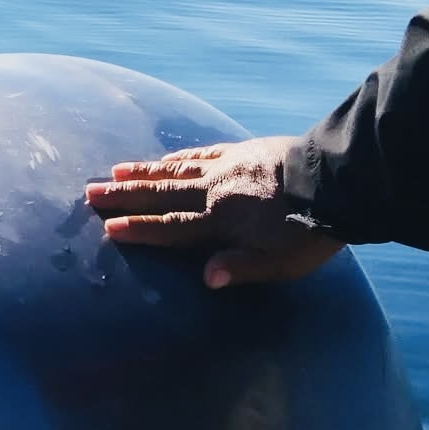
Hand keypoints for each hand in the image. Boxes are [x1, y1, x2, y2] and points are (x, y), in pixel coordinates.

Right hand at [85, 136, 343, 288]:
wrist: (337, 179)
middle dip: (125, 196)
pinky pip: (201, 153)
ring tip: (114, 171)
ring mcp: (227, 168)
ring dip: (143, 173)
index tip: (108, 227)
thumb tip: (206, 278)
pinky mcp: (242, 151)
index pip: (172, 227)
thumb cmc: (310, 231)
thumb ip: (241, 268)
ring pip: (175, 171)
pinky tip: (164, 158)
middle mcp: (215, 192)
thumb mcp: (281, 263)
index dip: (140, 229)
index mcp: (221, 222)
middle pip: (162, 195)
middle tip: (91, 192)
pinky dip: (177, 157)